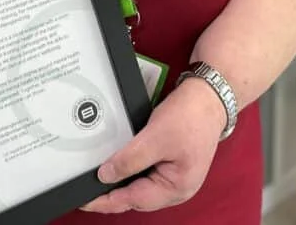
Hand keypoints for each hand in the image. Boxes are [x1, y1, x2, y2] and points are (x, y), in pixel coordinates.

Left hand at [80, 76, 227, 213]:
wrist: (209, 95)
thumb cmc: (192, 115)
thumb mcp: (155, 137)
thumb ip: (129, 160)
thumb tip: (105, 176)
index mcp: (177, 188)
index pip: (134, 200)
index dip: (106, 200)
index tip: (86, 200)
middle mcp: (178, 187)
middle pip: (137, 196)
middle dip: (113, 192)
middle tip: (88, 188)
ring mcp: (176, 176)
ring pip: (141, 185)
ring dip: (123, 180)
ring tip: (102, 175)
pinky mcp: (173, 163)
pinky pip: (147, 173)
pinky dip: (132, 168)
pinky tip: (121, 162)